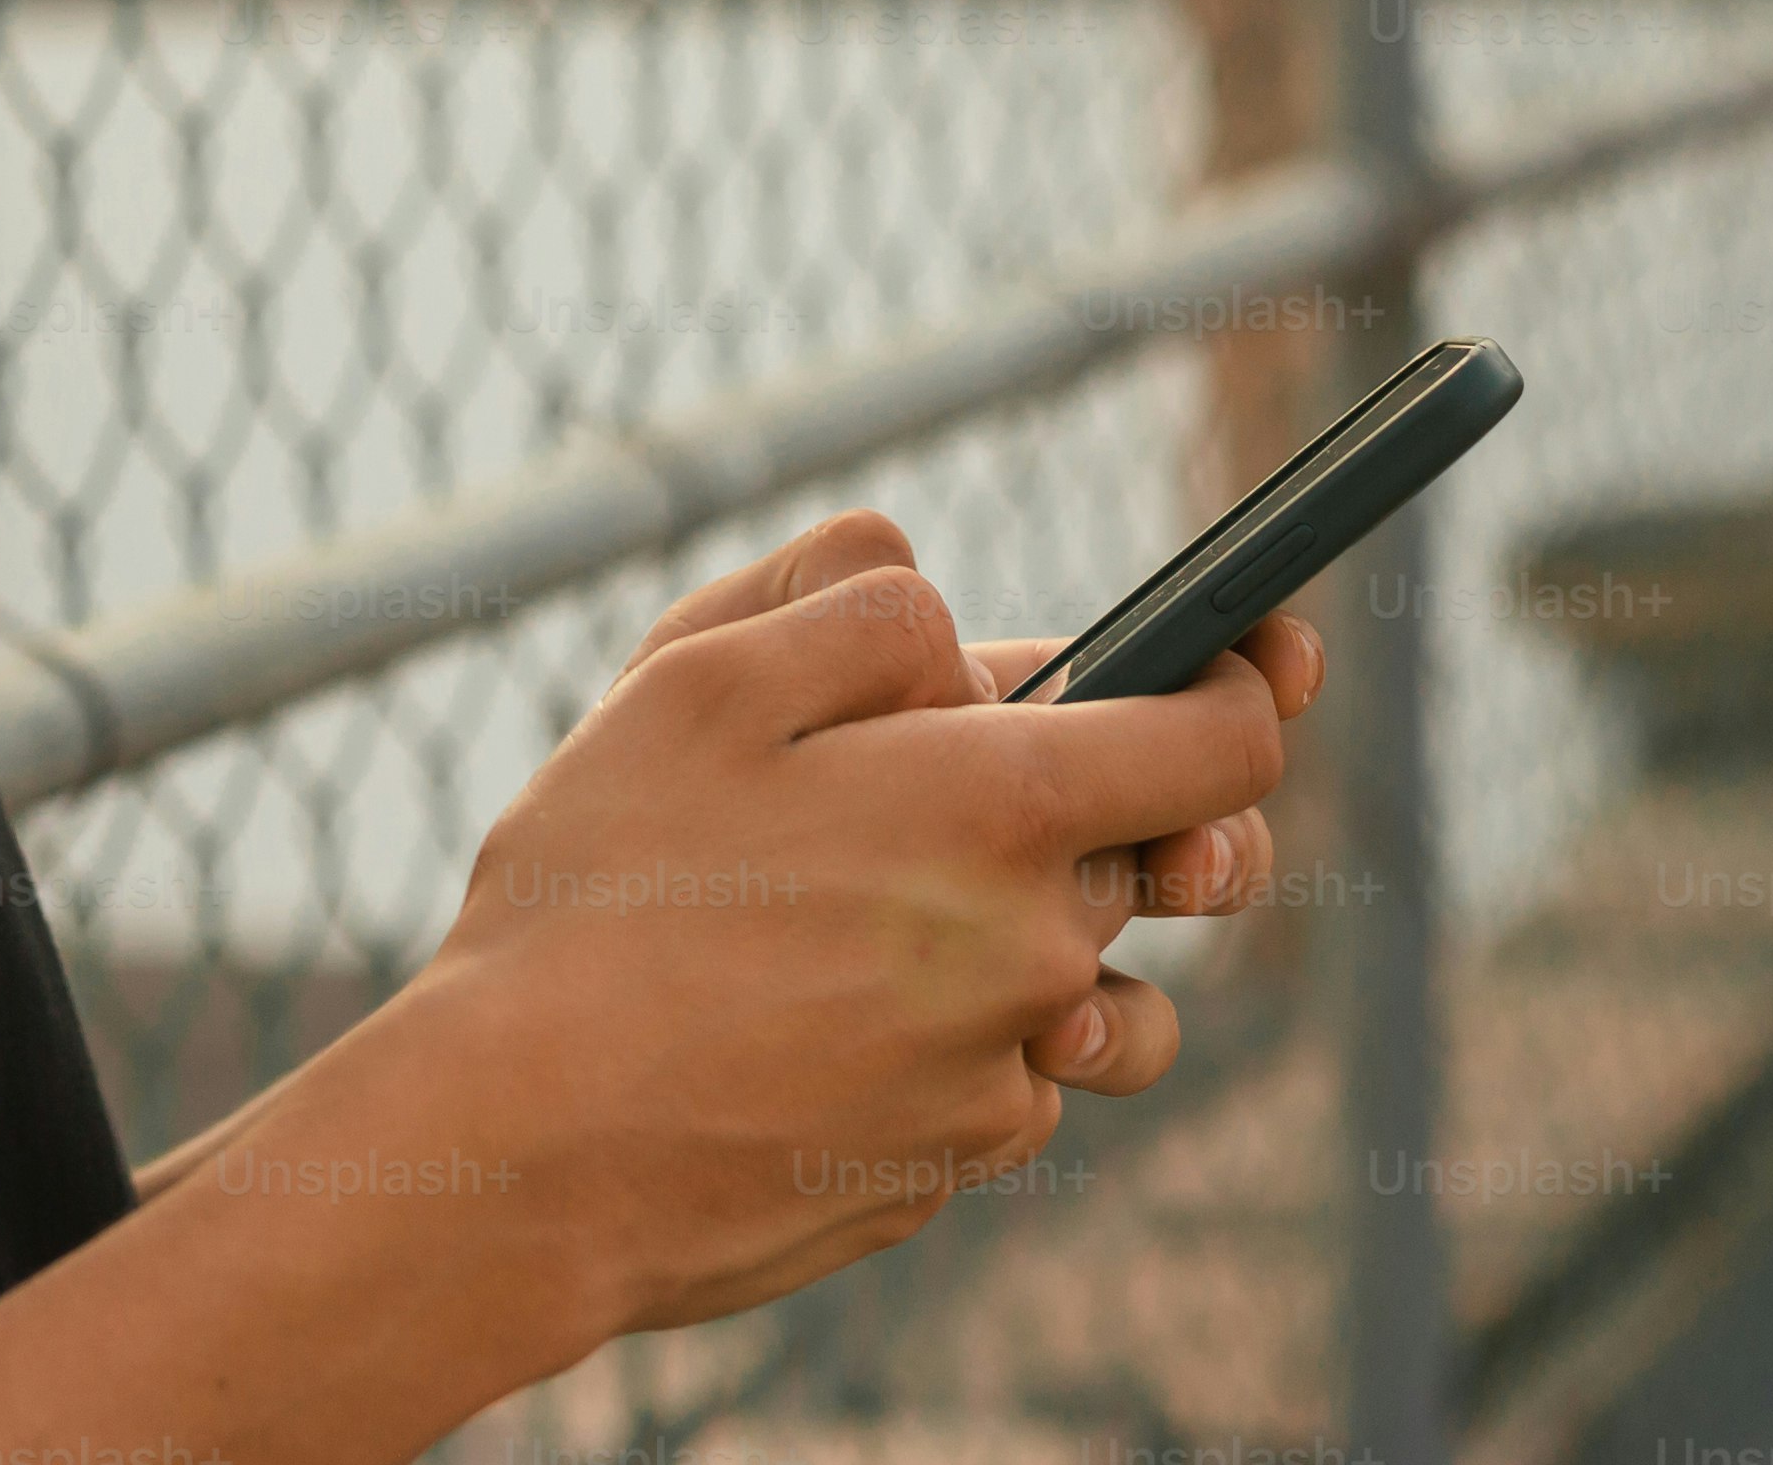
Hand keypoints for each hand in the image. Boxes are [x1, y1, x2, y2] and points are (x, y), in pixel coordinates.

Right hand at [285, 509, 1319, 1341]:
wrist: (522, 1150)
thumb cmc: (599, 894)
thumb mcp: (697, 674)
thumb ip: (854, 601)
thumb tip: (955, 620)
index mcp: (999, 805)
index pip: (1228, 744)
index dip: (1247, 685)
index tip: (1249, 658)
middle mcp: (1040, 952)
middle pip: (1158, 855)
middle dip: (1095, 799)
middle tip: (978, 776)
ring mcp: (1003, 1077)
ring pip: (1097, 984)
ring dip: (1044, 934)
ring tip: (891, 913)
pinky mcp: (951, 1170)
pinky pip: (1007, 1079)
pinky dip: (954, 1037)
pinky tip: (820, 1020)